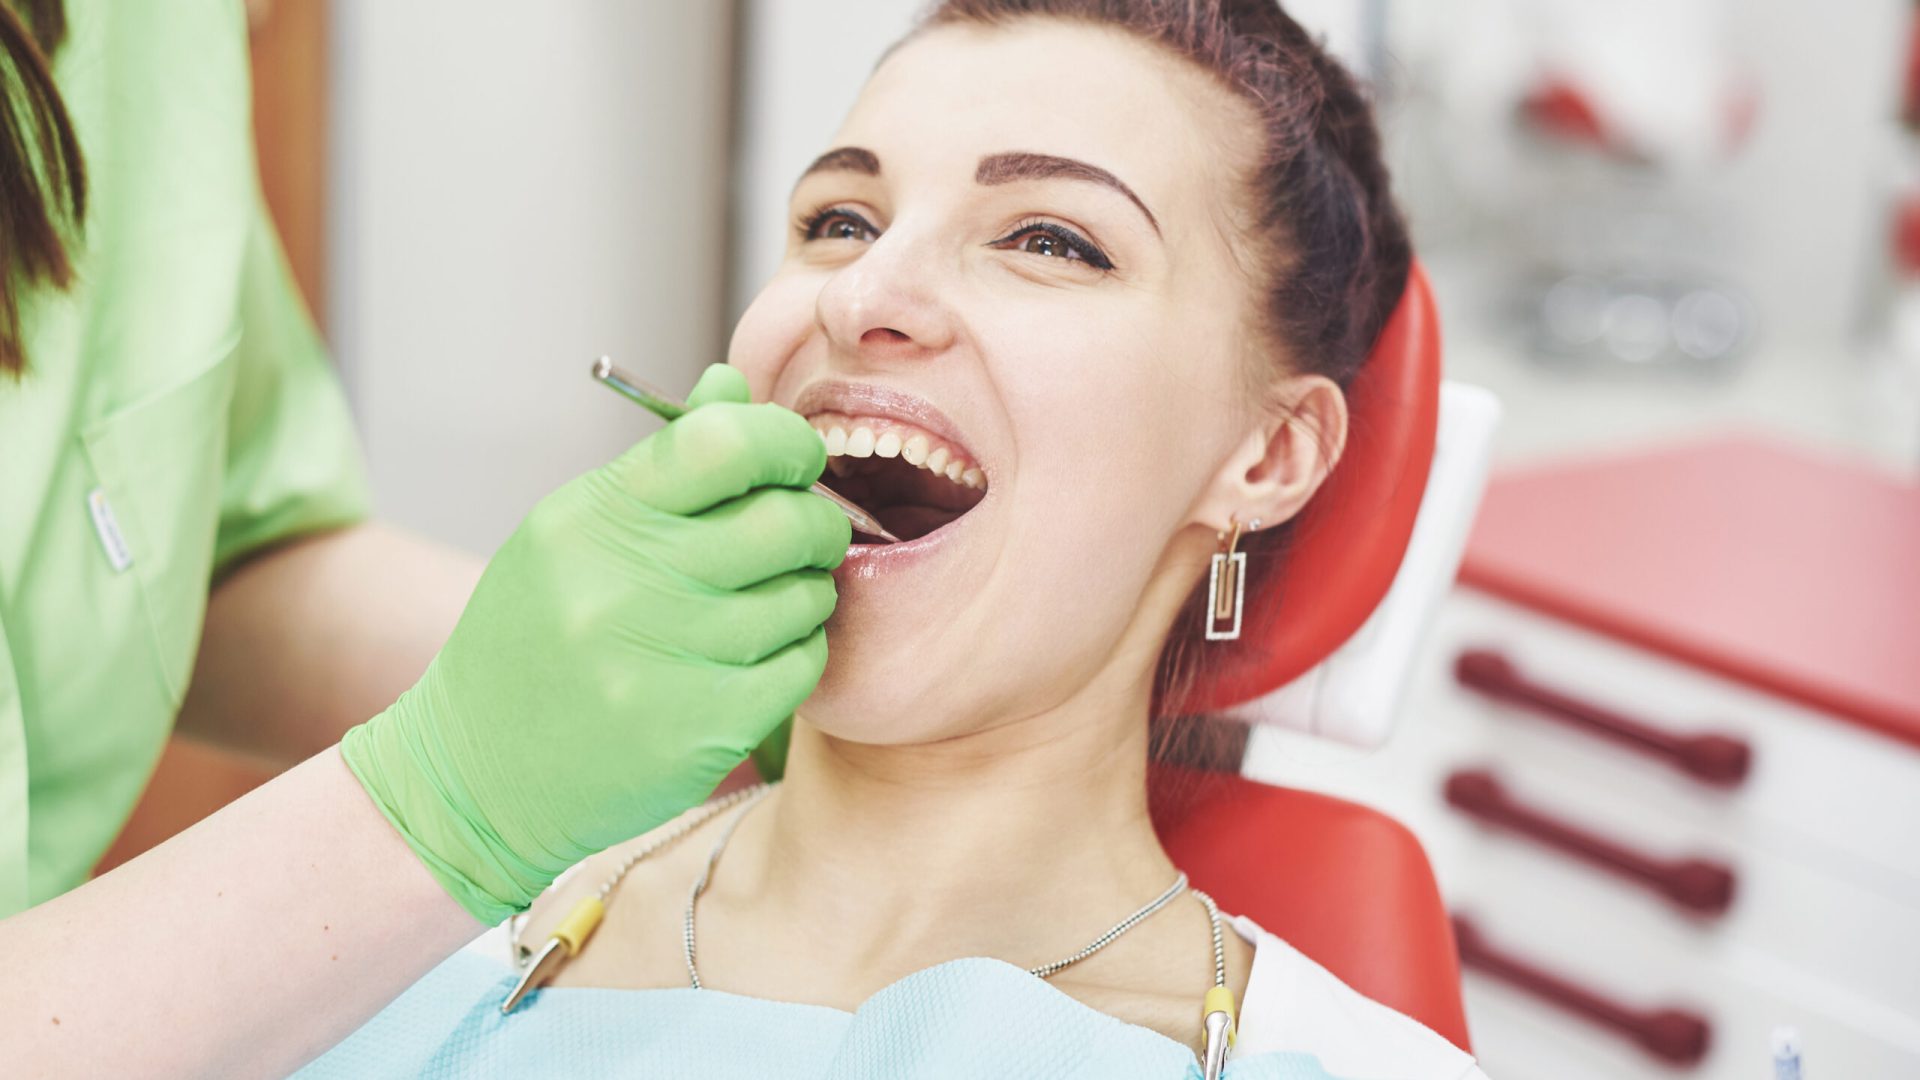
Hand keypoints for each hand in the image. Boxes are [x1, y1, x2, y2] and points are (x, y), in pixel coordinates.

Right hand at [341, 365, 845, 922]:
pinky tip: (764, 652)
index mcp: (594, 519)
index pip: (723, 442)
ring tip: (772, 600)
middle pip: (784, 521)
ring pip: (805, 597)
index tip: (797, 460)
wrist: (478, 775)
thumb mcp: (570, 534)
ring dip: (809, 591)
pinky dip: (800, 651)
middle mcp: (626, 585)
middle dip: (816, 521)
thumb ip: (663, 462)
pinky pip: (802, 664)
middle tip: (806, 534)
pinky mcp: (700, 730)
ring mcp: (666, 663)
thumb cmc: (533, 641)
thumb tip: (732, 386)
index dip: (784, 442)